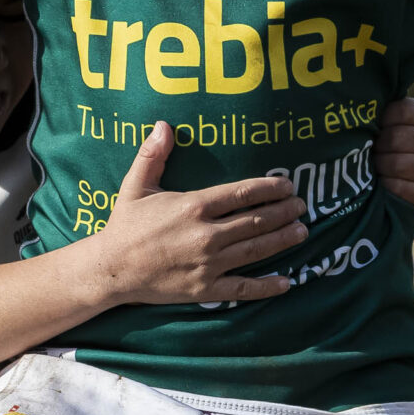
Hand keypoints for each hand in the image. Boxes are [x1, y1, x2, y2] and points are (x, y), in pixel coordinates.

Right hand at [91, 122, 308, 305]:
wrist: (111, 269)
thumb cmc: (125, 225)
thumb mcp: (136, 186)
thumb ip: (153, 155)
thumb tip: (164, 125)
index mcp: (193, 206)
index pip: (241, 193)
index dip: (269, 188)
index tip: (288, 184)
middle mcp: (206, 235)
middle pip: (255, 220)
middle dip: (283, 211)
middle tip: (302, 205)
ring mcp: (207, 264)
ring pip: (255, 250)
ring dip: (282, 240)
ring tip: (302, 231)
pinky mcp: (205, 289)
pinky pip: (242, 288)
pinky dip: (266, 286)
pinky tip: (287, 282)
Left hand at [376, 96, 413, 208]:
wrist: (379, 175)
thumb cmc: (377, 138)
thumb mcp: (381, 117)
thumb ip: (380, 104)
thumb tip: (365, 93)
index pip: (403, 110)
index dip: (381, 119)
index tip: (374, 125)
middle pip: (399, 138)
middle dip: (377, 145)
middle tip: (371, 149)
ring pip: (400, 164)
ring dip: (380, 166)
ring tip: (374, 165)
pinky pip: (401, 189)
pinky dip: (385, 186)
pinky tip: (382, 183)